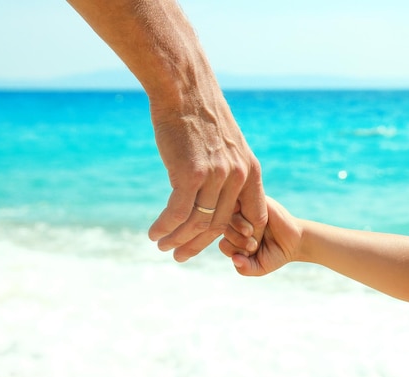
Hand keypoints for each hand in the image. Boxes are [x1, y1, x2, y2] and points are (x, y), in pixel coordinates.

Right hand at [147, 94, 266, 261]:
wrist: (184, 88)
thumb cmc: (200, 115)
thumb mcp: (225, 144)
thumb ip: (225, 171)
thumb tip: (209, 194)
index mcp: (251, 170)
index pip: (254, 216)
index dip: (240, 235)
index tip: (223, 246)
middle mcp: (238, 176)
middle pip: (220, 224)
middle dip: (198, 244)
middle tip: (181, 255)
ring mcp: (216, 177)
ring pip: (198, 222)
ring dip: (178, 239)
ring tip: (163, 246)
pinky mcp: (191, 174)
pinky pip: (178, 213)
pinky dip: (165, 227)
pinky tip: (154, 234)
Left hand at [219, 197, 301, 275]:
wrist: (295, 242)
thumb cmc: (275, 254)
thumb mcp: (259, 268)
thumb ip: (245, 268)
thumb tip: (234, 259)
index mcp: (236, 240)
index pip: (223, 244)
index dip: (232, 250)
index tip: (248, 254)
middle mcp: (239, 224)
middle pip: (224, 228)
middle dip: (236, 241)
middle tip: (253, 246)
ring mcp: (247, 211)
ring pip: (230, 214)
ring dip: (241, 228)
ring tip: (255, 238)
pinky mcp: (258, 201)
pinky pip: (245, 202)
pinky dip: (250, 216)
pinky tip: (260, 225)